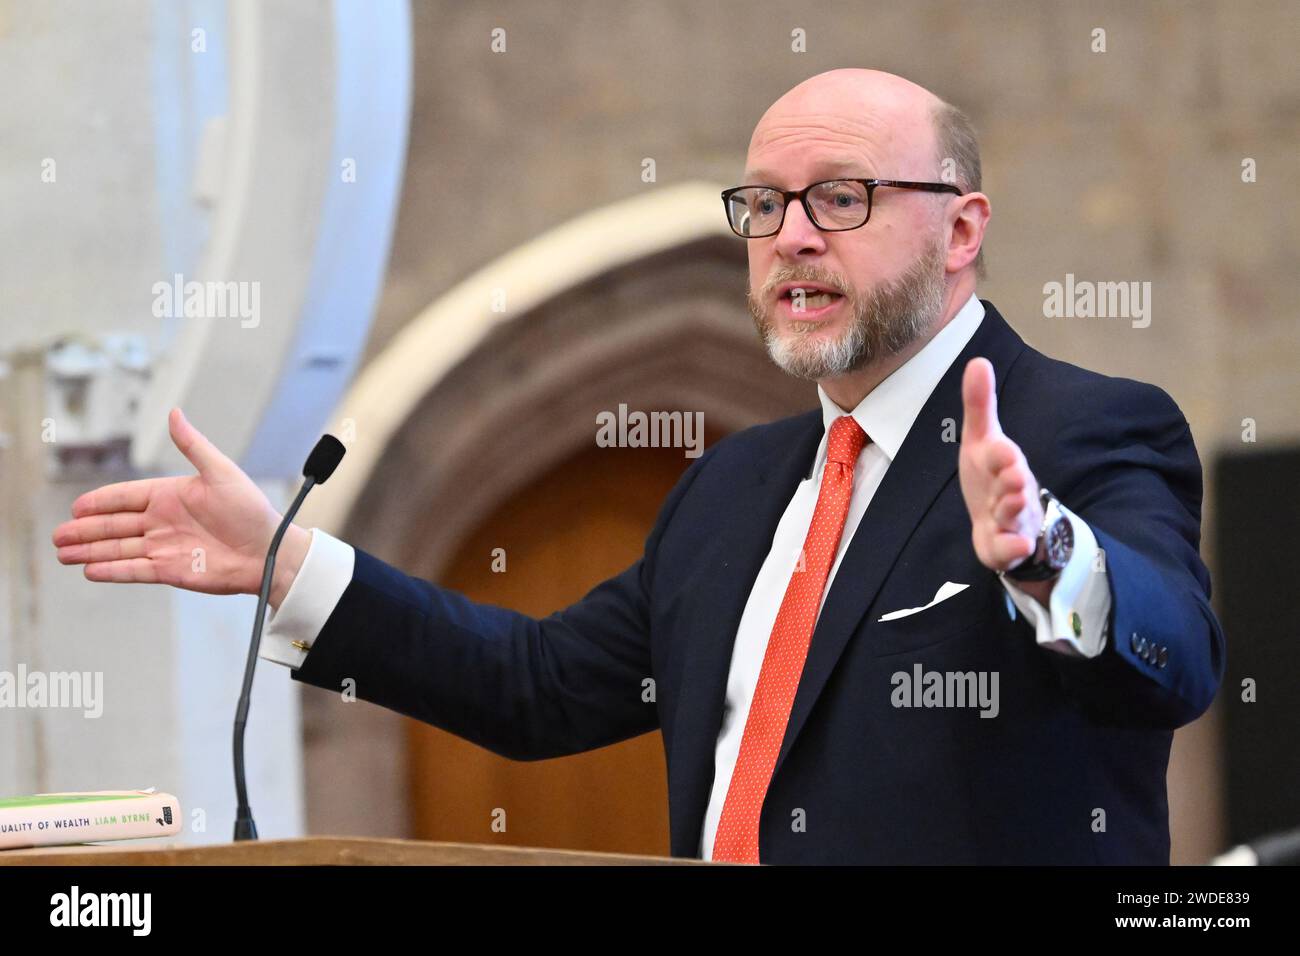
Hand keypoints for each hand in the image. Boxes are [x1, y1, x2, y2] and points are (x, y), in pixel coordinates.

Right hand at [53, 408, 310, 605]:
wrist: (268, 551)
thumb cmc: (251, 510)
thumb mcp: (221, 472)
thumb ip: (192, 445)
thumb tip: (174, 413)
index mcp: (171, 496)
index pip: (125, 497)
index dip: (100, 502)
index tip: (76, 506)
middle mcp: (163, 522)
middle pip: (115, 525)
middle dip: (85, 530)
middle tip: (58, 535)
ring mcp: (165, 547)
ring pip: (118, 548)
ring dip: (90, 550)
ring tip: (63, 553)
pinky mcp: (171, 570)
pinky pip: (134, 569)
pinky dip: (112, 570)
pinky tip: (90, 570)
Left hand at [958, 358, 1042, 574]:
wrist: (1003, 520)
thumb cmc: (991, 475)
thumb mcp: (981, 440)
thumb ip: (979, 405)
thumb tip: (978, 361)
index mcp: (1004, 463)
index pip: (1004, 455)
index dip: (1003, 454)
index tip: (1002, 450)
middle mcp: (1012, 489)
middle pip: (1015, 486)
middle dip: (1013, 482)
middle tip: (1012, 479)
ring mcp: (1011, 518)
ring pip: (1014, 516)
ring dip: (1012, 510)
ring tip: (1006, 506)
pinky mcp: (1005, 545)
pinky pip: (1011, 549)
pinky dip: (1013, 547)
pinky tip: (1016, 545)